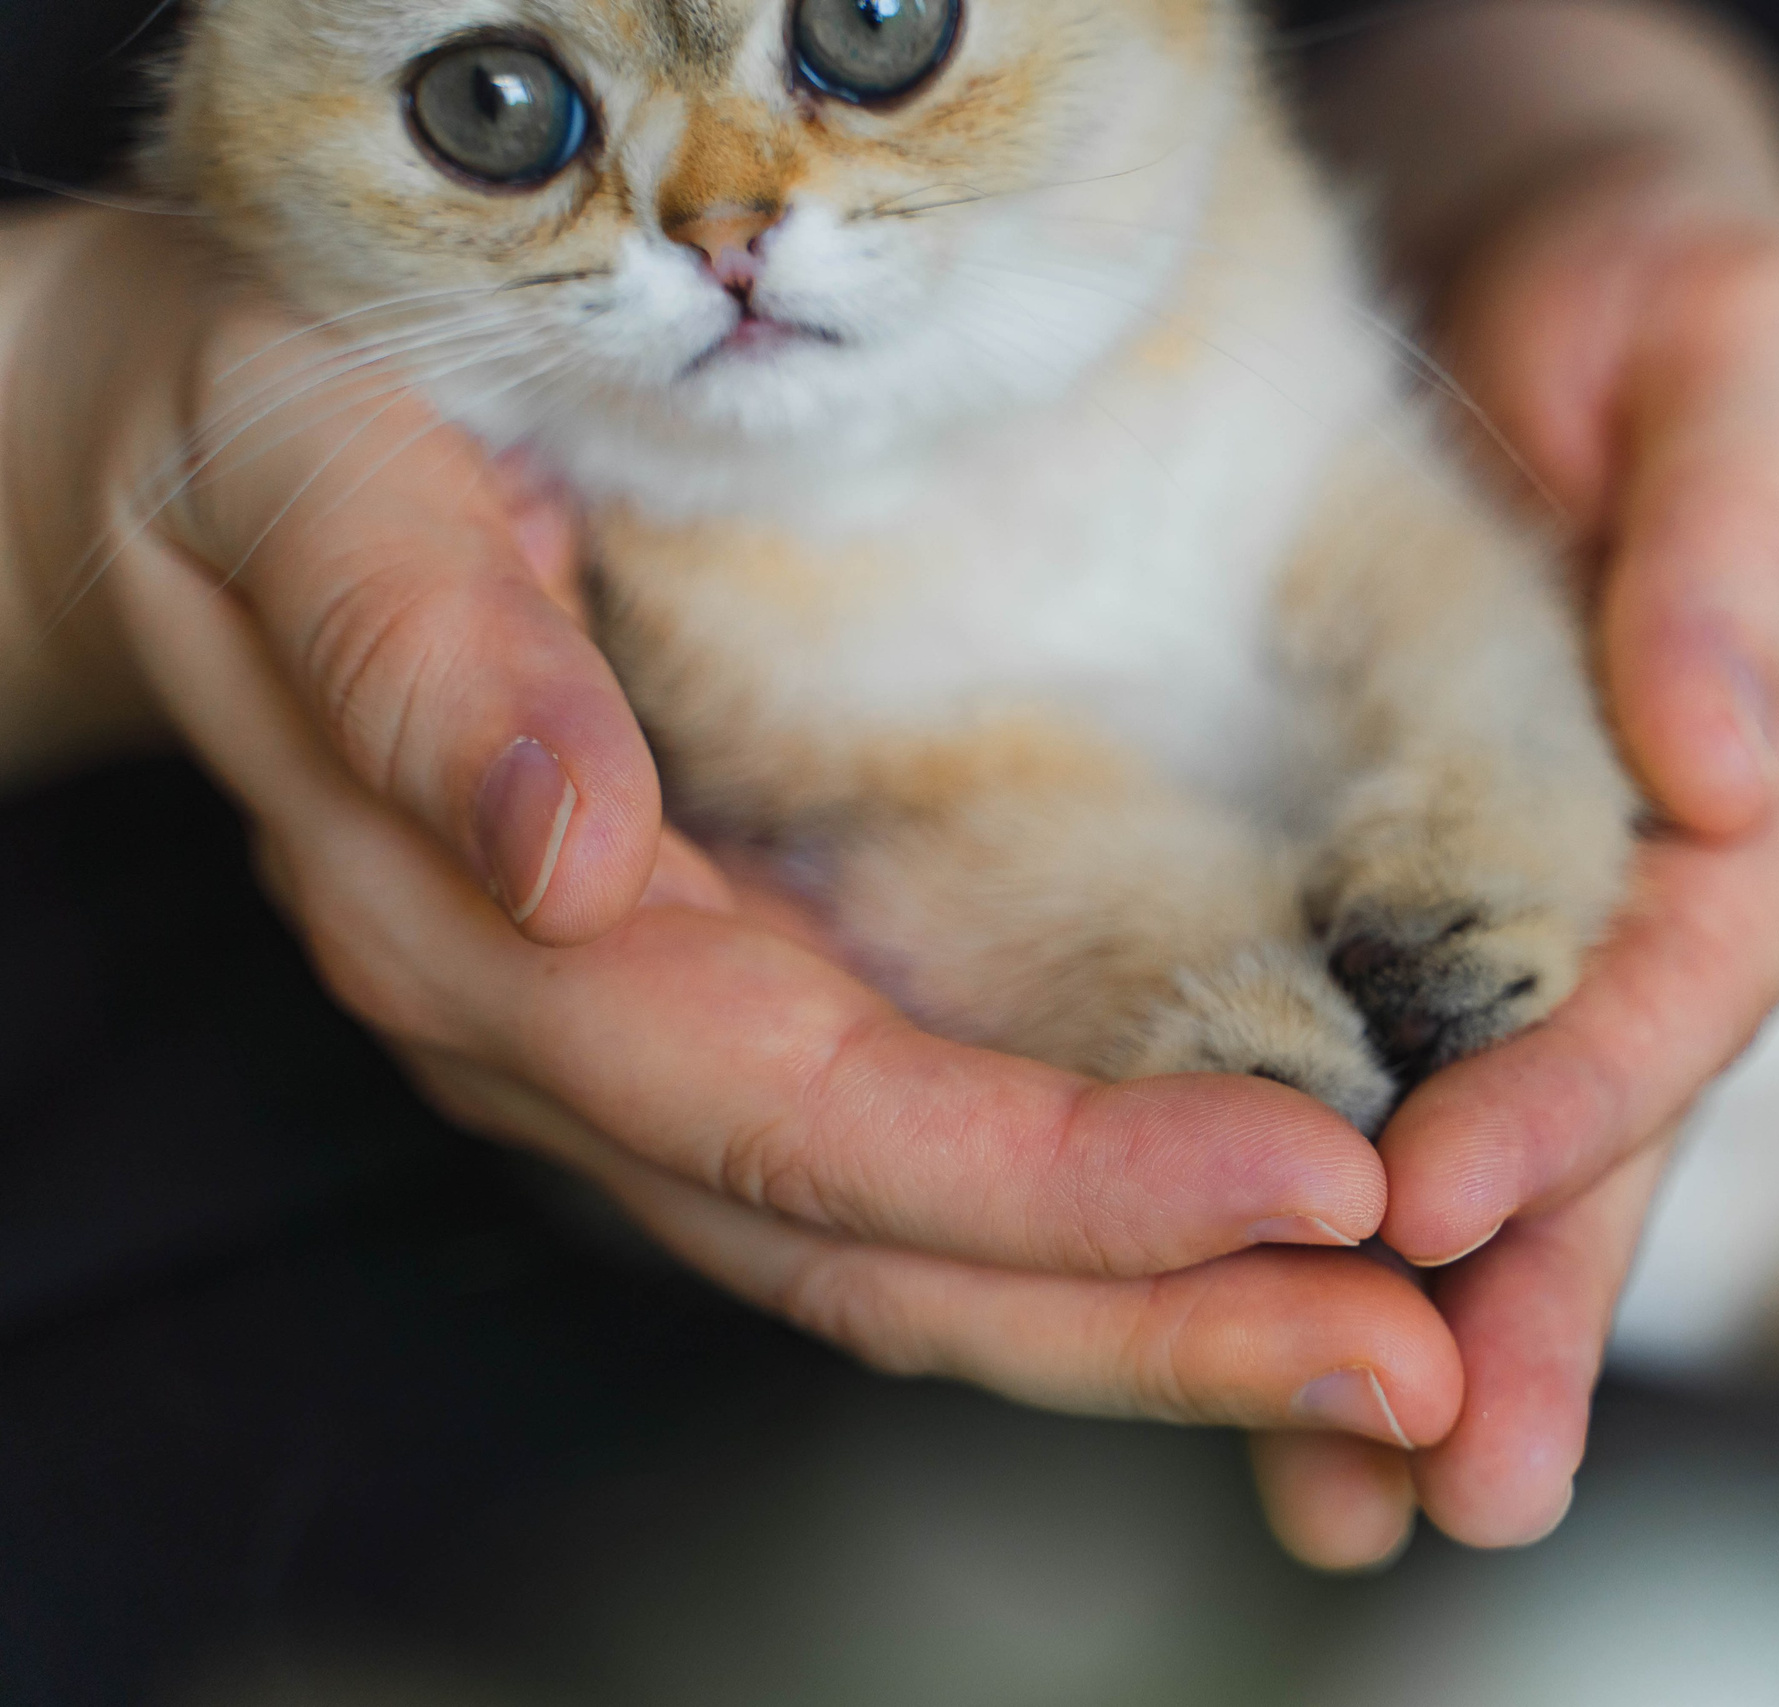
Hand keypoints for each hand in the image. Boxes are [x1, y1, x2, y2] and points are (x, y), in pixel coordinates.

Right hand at [1, 205, 1463, 1448]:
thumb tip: (564, 852)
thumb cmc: (275, 439)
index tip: (1313, 1183)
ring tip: (1384, 1351)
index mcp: (500, 938)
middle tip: (1416, 1373)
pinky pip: (906, 1183)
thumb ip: (421, 658)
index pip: (815, 1119)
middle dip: (1163, 1327)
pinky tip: (1243, 1251)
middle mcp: (579, 1047)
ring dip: (1157, 1321)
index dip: (1063, 1179)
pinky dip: (1086, 1242)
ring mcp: (644, 1059)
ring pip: (912, 1259)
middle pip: (890, 1257)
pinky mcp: (713, 1020)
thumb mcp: (316, 480)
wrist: (207, 473)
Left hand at [1251, 154, 1778, 1564]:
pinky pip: (1385, 1058)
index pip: (1680, 971)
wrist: (1555, 258)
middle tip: (1451, 1486)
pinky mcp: (1420, 890)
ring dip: (1431, 1317)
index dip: (1575, 1094)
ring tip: (1349, 1495)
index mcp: (1767, 776)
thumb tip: (1719, 749)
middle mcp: (1660, 878)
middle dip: (1526, 1303)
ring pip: (1498, 1133)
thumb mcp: (1747, 351)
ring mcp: (1544, 900)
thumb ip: (1746, 534)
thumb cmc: (1671, 289)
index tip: (1438, 1198)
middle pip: (1603, 1115)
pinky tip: (1250, 1319)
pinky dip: (1334, 1195)